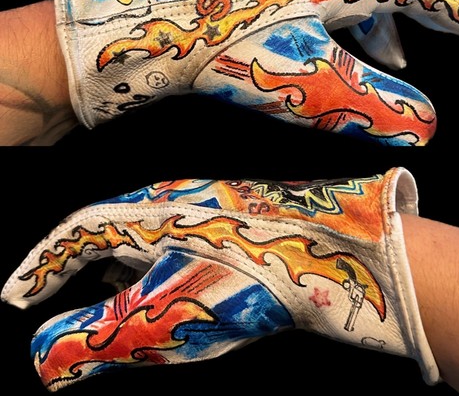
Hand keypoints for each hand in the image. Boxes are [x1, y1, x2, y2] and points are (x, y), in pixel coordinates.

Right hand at [1, 167, 438, 390]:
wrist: (328, 252)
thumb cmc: (244, 280)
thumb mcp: (161, 318)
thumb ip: (95, 337)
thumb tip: (40, 356)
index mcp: (141, 215)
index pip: (71, 237)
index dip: (39, 268)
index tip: (14, 297)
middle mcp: (168, 201)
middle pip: (106, 233)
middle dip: (78, 269)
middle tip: (59, 299)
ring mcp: (202, 207)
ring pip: (143, 238)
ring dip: (121, 269)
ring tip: (114, 297)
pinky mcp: (229, 218)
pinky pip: (177, 241)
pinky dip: (159, 267)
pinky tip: (175, 286)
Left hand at [54, 0, 458, 144]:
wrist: (130, 33)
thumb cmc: (210, 50)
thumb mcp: (298, 80)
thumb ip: (364, 103)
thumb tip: (423, 125)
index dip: (451, 7)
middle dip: (421, 5)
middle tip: (449, 32)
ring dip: (376, 20)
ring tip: (394, 53)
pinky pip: (311, 0)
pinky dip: (334, 25)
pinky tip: (326, 47)